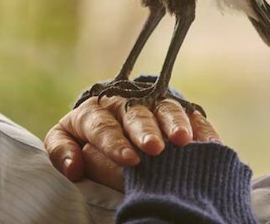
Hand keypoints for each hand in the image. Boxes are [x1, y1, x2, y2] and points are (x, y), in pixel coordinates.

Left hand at [44, 96, 221, 191]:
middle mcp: (124, 103)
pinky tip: (208, 143)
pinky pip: (192, 116)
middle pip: (134, 112)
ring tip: (183, 141)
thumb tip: (72, 167)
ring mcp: (153, 105)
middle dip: (144, 130)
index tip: (129, 160)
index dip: (114, 142)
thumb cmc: (85, 141)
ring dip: (174, 122)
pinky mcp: (178, 112)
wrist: (110, 127)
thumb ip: (61, 151)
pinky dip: (200, 128)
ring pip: (164, 108)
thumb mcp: (66, 140)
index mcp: (93, 111)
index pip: (101, 125)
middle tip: (153, 149)